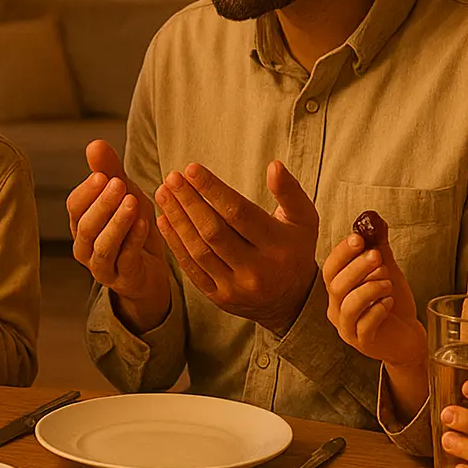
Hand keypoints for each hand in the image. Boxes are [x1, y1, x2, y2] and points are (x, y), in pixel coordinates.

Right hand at [67, 140, 169, 333]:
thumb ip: (110, 171)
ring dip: (117, 223)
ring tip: (132, 202)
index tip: (103, 174)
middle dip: (102, 204)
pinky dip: (134, 241)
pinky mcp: (123, 279)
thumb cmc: (133, 227)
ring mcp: (102, 267)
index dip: (88, 191)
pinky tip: (144, 223)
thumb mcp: (125, 194)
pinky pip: (126, 260)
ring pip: (102, 246)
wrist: (152, 268)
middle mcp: (85, 247)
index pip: (74, 206)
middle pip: (85, 226)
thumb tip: (94, 143)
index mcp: (80, 224)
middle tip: (119, 184)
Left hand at [153, 160, 318, 335]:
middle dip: (189, 202)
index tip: (191, 169)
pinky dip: (175, 244)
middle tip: (171, 178)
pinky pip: (192, 268)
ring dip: (177, 219)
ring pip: (199, 250)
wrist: (291, 301)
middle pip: (214, 231)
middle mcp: (257, 270)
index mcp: (278, 246)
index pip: (239, 213)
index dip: (213, 189)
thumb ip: (289, 192)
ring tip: (163, 193)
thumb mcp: (304, 220)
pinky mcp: (219, 298)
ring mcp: (236, 287)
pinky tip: (164, 221)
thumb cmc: (294, 250)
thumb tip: (274, 166)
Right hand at [323, 231, 425, 368]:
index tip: (358, 238)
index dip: (342, 252)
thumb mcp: (387, 271)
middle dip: (356, 267)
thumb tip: (375, 220)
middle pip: (336, 286)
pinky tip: (389, 302)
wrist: (408, 335)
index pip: (330, 268)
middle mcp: (337, 309)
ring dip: (369, 288)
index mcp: (338, 290)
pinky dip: (378, 310)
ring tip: (387, 283)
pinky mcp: (363, 342)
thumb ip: (379, 247)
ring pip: (348, 305)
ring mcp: (348, 328)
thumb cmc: (393, 305)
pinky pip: (364, 325)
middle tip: (376, 257)